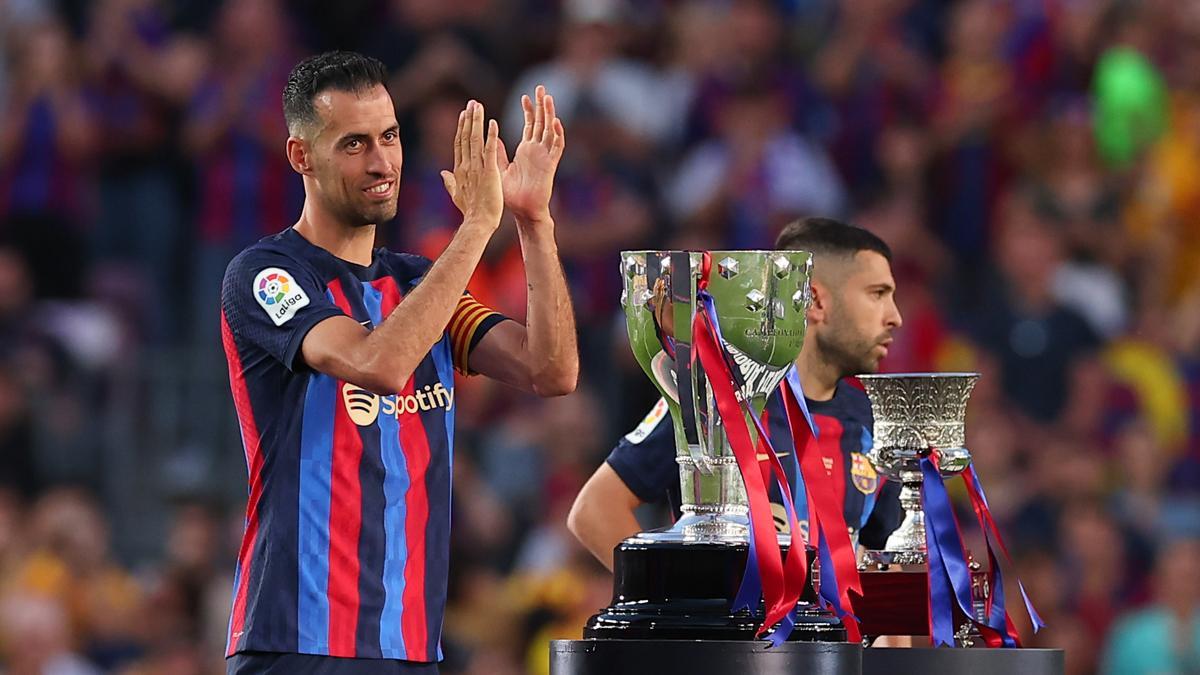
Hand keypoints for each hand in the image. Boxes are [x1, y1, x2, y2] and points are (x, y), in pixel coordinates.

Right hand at [441, 100, 503, 230]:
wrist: (478, 222)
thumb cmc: (469, 212)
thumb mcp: (456, 195)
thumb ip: (449, 182)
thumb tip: (442, 172)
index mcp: (459, 170)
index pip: (460, 144)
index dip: (461, 128)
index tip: (464, 114)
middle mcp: (466, 166)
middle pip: (466, 137)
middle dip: (468, 119)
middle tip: (472, 103)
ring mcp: (477, 168)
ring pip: (475, 139)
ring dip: (477, 121)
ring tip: (479, 106)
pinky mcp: (489, 171)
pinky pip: (490, 150)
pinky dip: (491, 136)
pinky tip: (492, 123)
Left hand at [498, 85, 565, 224]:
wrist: (522, 211)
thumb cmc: (511, 195)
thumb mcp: (499, 169)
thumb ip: (496, 152)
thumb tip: (490, 137)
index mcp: (526, 150)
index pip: (529, 125)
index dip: (529, 110)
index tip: (525, 96)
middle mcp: (537, 150)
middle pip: (542, 122)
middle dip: (542, 105)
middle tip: (541, 87)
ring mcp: (545, 156)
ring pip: (550, 130)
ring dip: (550, 114)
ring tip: (549, 98)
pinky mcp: (550, 165)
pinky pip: (556, 147)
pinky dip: (557, 134)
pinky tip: (555, 122)